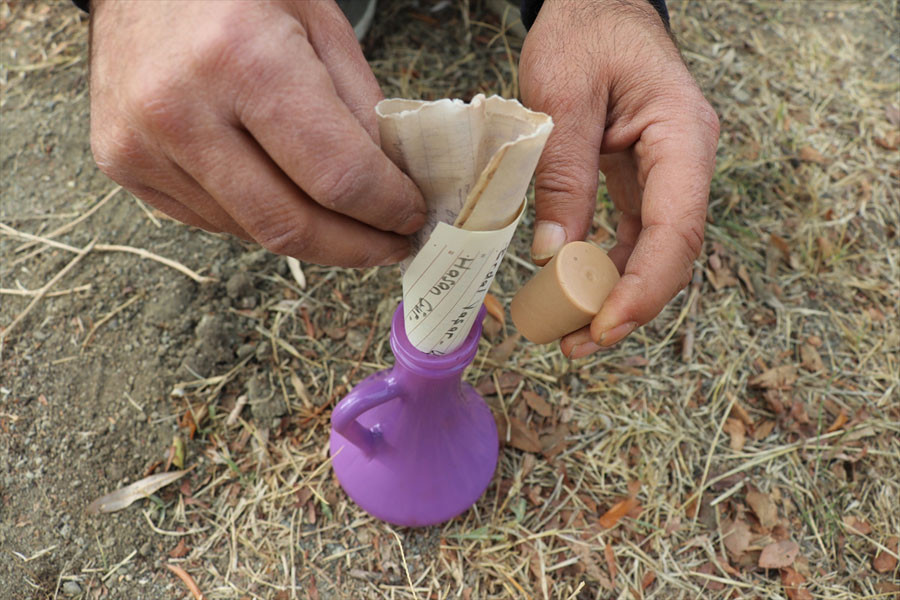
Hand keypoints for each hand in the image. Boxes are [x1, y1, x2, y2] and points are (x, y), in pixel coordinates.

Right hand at [89, 0, 424, 266]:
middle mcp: (182, 109)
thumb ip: (359, 106)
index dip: (386, 208)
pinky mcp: (122, 164)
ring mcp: (142, 143)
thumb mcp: (318, 20)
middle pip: (290, 225)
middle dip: (355, 247)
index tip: (411, 216)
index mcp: (243, 58)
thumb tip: (392, 183)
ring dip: (310, 236)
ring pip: (251, 232)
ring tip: (343, 219)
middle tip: (390, 245)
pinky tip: (281, 193)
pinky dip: (259, 219)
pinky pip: (212, 221)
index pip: (337, 175)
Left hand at [518, 0, 718, 356]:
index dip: (644, 287)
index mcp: (681, 136)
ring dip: (615, 294)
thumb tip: (551, 254)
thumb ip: (562, 174)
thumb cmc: (584, 33)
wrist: (595, 5)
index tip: (604, 326)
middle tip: (577, 344)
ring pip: (653, 250)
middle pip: (670, 252)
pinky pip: (632, 233)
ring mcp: (665, 173)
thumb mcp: (563, 97)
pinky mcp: (640, 178)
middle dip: (628, 305)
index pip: (676, 229)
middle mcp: (684, 162)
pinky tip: (575, 289)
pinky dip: (605, 265)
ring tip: (570, 331)